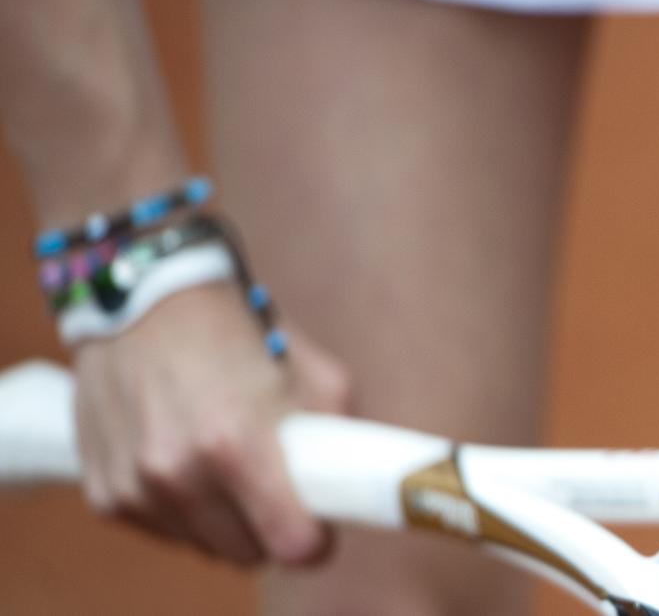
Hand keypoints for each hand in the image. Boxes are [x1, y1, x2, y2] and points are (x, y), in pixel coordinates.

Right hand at [70, 282, 348, 564]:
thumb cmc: (241, 332)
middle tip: (277, 488)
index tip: (321, 526)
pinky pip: (162, 530)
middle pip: (248, 554)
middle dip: (270, 528)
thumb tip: (358, 485)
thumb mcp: (316, 373)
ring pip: (205, 546)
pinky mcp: (105, 491)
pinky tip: (187, 462)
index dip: (316, 541)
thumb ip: (341, 436)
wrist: (147, 299)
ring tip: (228, 465)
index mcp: (236, 445)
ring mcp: (136, 487)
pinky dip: (181, 509)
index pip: (290, 543)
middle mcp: (177, 473)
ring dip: (224, 520)